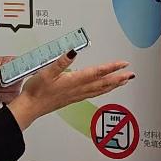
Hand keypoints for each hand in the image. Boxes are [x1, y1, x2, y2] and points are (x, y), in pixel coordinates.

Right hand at [6, 50, 132, 130]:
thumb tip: (73, 52)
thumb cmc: (36, 91)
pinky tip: (104, 89)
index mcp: (73, 81)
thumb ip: (61, 62)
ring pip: (99, 90)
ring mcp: (77, 95)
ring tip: (124, 81)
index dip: (111, 67)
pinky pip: (93, 94)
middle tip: (131, 75)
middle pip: (103, 83)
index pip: (97, 73)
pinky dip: (103, 90)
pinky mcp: (73, 99)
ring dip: (113, 85)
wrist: (30, 108)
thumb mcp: (46, 73)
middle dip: (118, 78)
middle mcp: (78, 89)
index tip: (123, 64)